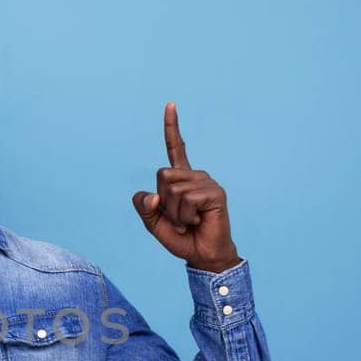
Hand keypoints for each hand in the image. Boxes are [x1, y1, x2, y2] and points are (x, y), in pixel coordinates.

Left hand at [130, 102, 241, 270]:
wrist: (202, 255)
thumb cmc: (181, 237)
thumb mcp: (153, 222)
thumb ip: (144, 206)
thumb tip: (155, 195)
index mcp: (181, 178)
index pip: (176, 148)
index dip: (171, 127)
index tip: (170, 104)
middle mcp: (195, 175)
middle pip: (162, 176)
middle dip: (163, 203)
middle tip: (178, 218)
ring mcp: (207, 182)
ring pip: (173, 190)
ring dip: (175, 213)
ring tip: (189, 221)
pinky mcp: (215, 193)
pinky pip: (187, 200)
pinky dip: (185, 216)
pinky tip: (198, 221)